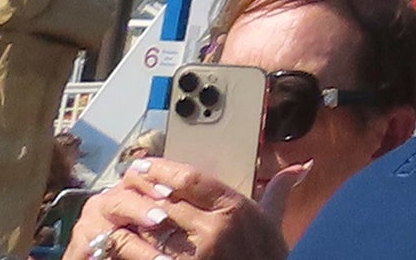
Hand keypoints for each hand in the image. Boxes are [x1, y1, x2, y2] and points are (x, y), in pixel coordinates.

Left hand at [67, 159, 287, 259]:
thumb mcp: (274, 225)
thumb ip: (279, 193)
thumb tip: (302, 167)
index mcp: (236, 209)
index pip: (191, 178)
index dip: (162, 169)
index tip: (145, 165)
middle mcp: (214, 230)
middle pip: (164, 200)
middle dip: (140, 192)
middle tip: (123, 185)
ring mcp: (194, 256)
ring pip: (149, 228)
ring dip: (128, 220)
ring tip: (114, 212)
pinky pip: (143, 257)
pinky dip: (127, 248)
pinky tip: (117, 240)